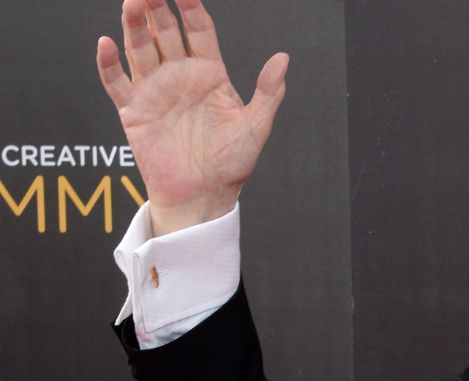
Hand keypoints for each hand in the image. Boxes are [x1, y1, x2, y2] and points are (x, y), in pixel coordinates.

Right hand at [96, 0, 288, 235]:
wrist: (204, 197)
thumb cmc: (232, 165)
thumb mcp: (256, 127)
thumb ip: (269, 92)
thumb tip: (284, 57)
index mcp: (210, 74)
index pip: (199, 30)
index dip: (192, 7)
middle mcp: (180, 76)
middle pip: (165, 31)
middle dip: (157, 7)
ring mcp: (154, 91)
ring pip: (140, 48)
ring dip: (134, 26)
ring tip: (132, 3)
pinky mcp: (133, 111)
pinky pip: (116, 82)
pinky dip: (109, 63)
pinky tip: (107, 43)